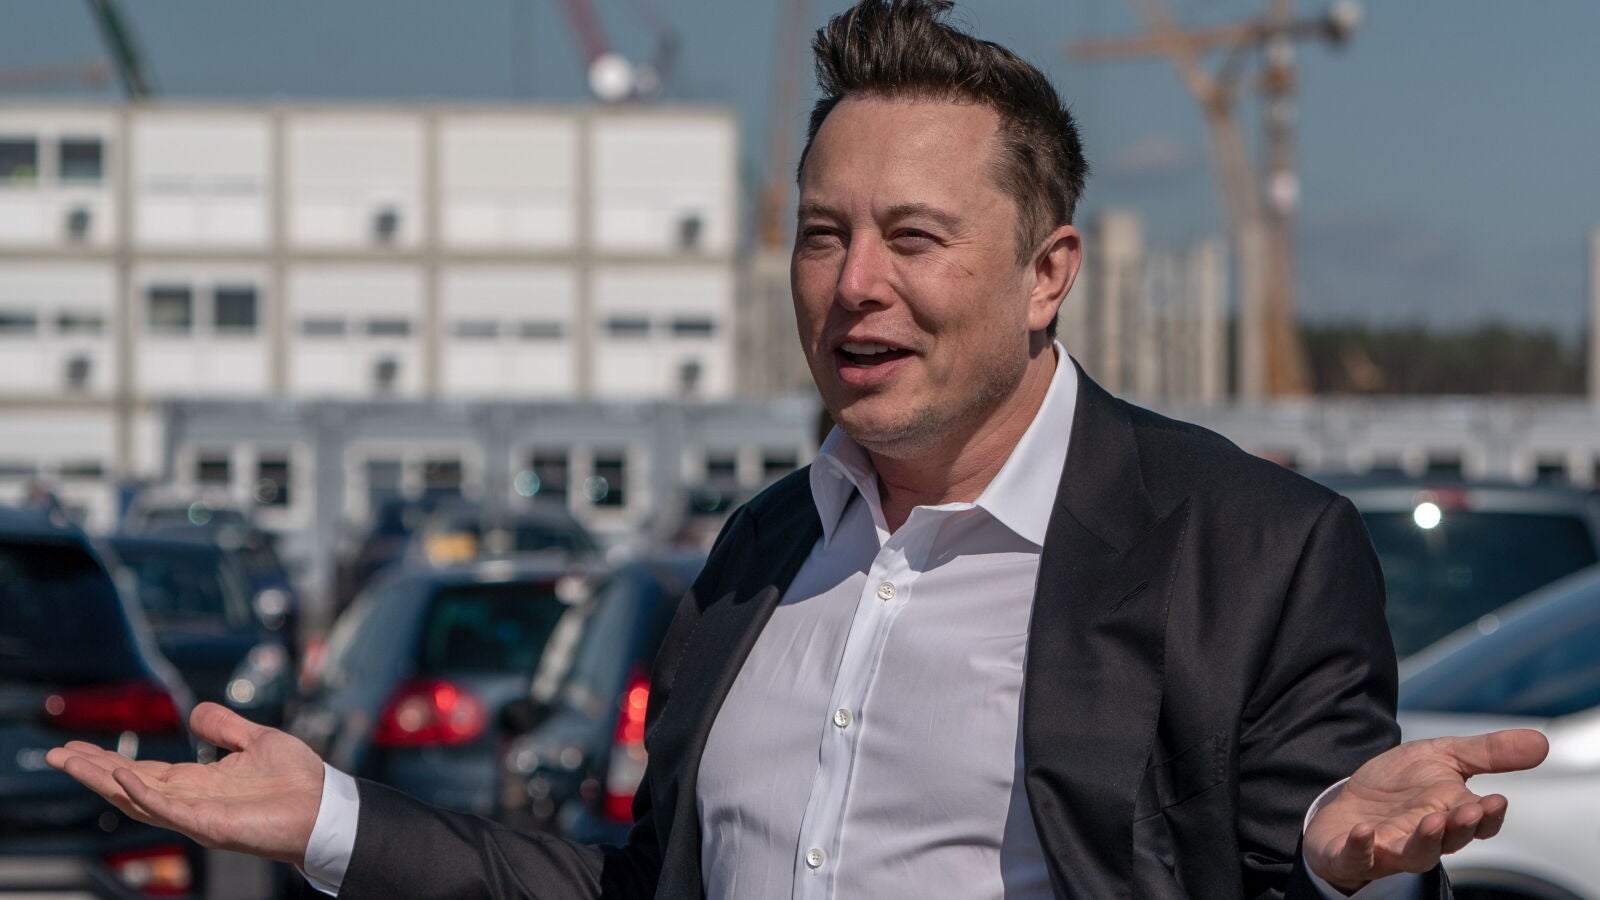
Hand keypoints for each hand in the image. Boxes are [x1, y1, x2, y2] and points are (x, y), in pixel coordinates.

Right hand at [46, 702, 325, 865]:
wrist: (326, 807)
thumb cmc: (298, 781)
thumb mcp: (257, 741)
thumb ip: (225, 728)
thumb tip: (196, 712)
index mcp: (199, 782)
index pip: (142, 771)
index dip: (108, 760)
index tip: (75, 747)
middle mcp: (190, 799)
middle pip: (129, 785)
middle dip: (91, 770)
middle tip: (55, 754)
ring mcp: (197, 814)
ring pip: (138, 797)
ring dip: (103, 780)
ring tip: (71, 762)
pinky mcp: (211, 824)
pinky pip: (169, 808)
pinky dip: (143, 793)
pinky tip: (121, 776)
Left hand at [1304, 728, 1548, 893]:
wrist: (1347, 803)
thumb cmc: (1399, 785)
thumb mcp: (1441, 757)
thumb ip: (1487, 753)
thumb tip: (1543, 743)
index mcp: (1450, 815)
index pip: (1478, 823)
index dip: (1488, 816)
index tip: (1496, 800)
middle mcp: (1424, 838)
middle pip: (1450, 840)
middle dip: (1462, 827)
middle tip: (1470, 809)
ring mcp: (1388, 849)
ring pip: (1414, 854)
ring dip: (1425, 840)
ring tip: (1432, 820)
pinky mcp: (1351, 854)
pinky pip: (1356, 858)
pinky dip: (1360, 848)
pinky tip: (1364, 832)